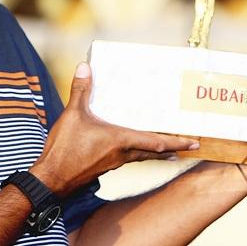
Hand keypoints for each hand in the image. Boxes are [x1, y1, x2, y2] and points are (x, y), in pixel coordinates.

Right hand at [30, 63, 199, 196]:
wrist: (52, 179)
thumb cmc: (65, 148)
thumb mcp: (73, 114)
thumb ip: (80, 90)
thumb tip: (84, 67)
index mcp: (120, 140)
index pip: (155, 142)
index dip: (176, 142)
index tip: (194, 143)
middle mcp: (122, 154)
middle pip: (153, 152)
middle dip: (172, 148)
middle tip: (189, 146)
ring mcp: (114, 163)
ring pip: (141, 157)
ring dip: (155, 152)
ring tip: (167, 148)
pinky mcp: (104, 167)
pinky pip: (128, 159)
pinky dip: (138, 153)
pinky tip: (131, 149)